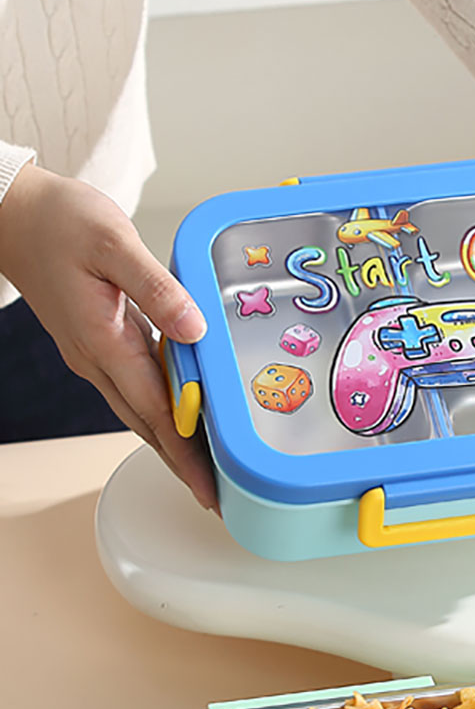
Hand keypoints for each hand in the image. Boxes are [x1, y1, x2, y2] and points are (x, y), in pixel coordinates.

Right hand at [0, 165, 216, 508]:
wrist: (11, 213)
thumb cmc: (58, 222)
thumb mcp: (113, 243)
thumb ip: (158, 289)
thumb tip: (195, 329)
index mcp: (103, 342)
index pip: (155, 413)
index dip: (185, 455)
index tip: (210, 488)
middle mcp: (96, 358)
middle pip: (147, 425)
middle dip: (182, 463)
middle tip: (219, 495)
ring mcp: (92, 353)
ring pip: (139, 409)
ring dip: (171, 440)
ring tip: (209, 465)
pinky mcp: (95, 340)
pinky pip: (134, 384)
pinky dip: (160, 406)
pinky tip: (183, 410)